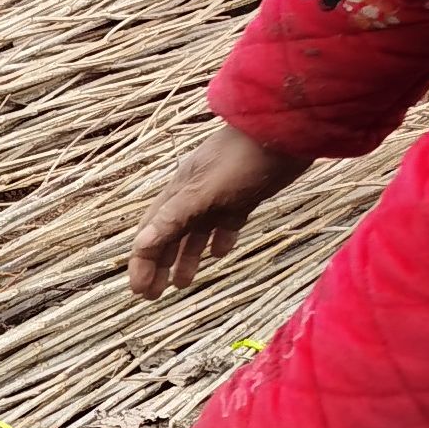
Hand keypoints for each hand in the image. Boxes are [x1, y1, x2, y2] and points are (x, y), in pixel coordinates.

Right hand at [124, 120, 308, 299]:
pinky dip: (220, 240)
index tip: (140, 290)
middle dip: (158, 265)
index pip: (150, 233)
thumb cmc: (243, 158)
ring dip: (186, 257)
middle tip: (153, 295)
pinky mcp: (243, 197)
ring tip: (182, 283)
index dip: (142, 262)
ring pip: (194, 233)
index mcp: (178, 191)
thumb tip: (141, 244)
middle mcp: (193, 195)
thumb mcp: (205, 190)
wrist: (288, 132)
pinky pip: (225, 224)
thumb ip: (175, 216)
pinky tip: (221, 253)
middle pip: (168, 236)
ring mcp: (218, 196)